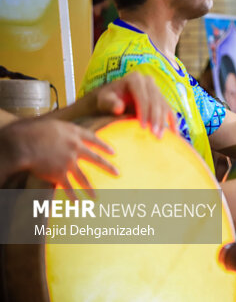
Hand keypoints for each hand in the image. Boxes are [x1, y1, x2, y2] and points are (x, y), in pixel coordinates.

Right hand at [0, 118, 116, 198]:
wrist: (25, 142)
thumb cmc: (32, 129)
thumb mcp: (51, 124)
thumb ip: (59, 131)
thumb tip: (57, 133)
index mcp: (73, 132)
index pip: (93, 138)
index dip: (103, 146)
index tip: (113, 152)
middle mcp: (75, 147)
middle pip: (95, 158)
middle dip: (108, 167)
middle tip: (118, 173)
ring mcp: (69, 162)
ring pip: (83, 178)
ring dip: (90, 189)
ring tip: (96, 198)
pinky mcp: (59, 174)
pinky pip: (68, 188)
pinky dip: (72, 196)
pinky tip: (78, 204)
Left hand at [90, 72, 176, 136]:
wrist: (113, 98)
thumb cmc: (107, 99)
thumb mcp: (104, 100)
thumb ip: (110, 103)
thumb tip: (119, 108)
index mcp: (135, 78)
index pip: (142, 97)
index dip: (144, 112)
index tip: (143, 128)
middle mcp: (148, 81)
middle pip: (155, 101)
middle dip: (156, 119)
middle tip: (155, 134)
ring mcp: (156, 88)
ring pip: (164, 106)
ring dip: (164, 122)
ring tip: (160, 136)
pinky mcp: (161, 98)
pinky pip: (169, 109)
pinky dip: (172, 121)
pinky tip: (174, 133)